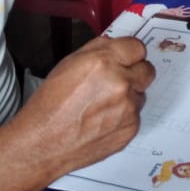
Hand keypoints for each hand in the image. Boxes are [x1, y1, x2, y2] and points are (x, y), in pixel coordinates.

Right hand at [20, 36, 155, 174]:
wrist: (42, 144)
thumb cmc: (50, 104)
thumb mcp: (69, 64)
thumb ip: (98, 50)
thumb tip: (115, 46)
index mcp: (103, 62)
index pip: (138, 48)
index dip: (130, 54)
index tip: (126, 59)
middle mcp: (120, 83)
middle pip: (147, 70)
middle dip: (135, 73)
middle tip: (117, 81)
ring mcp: (128, 108)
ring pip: (140, 94)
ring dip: (128, 97)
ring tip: (101, 106)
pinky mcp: (131, 128)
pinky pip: (135, 116)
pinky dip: (123, 117)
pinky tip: (101, 121)